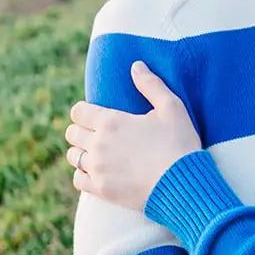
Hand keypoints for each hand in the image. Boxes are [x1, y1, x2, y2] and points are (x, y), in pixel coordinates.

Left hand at [66, 62, 200, 211]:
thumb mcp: (172, 108)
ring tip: (96, 153)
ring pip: (73, 156)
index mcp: (110, 121)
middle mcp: (98, 144)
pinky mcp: (102, 189)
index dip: (84, 111)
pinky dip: (84, 174)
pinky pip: (78, 179)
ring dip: (82, 152)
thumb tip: (136, 66)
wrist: (183, 184)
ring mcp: (98, 168)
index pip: (78, 111)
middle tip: (97, 134)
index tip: (95, 115)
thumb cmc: (179, 143)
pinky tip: (97, 172)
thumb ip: (151, 85)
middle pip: (72, 133)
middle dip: (82, 131)